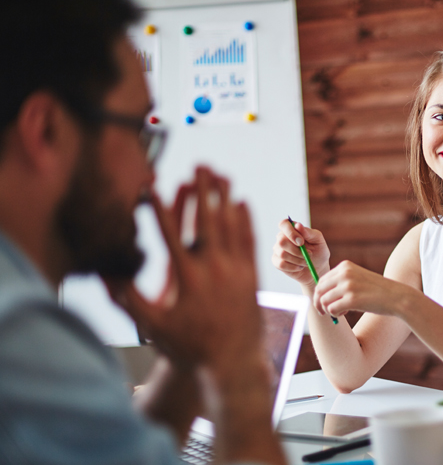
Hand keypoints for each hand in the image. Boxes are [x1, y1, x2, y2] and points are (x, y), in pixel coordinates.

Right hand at [106, 167, 261, 371]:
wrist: (232, 365)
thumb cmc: (190, 348)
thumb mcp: (154, 327)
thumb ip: (128, 299)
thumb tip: (104, 275)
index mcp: (189, 279)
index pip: (171, 234)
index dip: (161, 207)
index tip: (152, 185)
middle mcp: (216, 270)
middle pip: (208, 220)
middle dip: (203, 190)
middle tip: (200, 165)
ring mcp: (237, 272)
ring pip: (232, 226)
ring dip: (225, 198)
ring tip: (220, 175)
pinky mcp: (251, 277)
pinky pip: (249, 241)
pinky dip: (245, 220)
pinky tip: (241, 203)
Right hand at [272, 218, 330, 288]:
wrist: (317, 268)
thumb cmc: (318, 251)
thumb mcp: (318, 240)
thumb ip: (309, 232)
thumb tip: (298, 225)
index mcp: (292, 229)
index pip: (283, 224)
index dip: (291, 232)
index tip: (301, 242)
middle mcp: (282, 238)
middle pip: (281, 241)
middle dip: (297, 251)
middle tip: (309, 254)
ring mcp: (278, 250)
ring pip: (282, 254)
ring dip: (297, 260)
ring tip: (306, 261)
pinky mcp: (276, 262)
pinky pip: (281, 264)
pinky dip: (293, 267)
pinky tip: (300, 267)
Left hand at [313, 260, 420, 317]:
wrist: (396, 296)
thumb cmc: (376, 290)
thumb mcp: (358, 278)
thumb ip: (341, 281)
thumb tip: (320, 294)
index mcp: (345, 266)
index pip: (321, 280)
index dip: (319, 294)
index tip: (323, 303)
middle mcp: (344, 273)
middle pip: (319, 290)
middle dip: (318, 303)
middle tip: (323, 312)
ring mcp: (348, 286)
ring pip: (324, 301)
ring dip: (329, 310)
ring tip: (340, 312)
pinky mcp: (352, 299)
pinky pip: (332, 309)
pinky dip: (335, 314)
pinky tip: (345, 313)